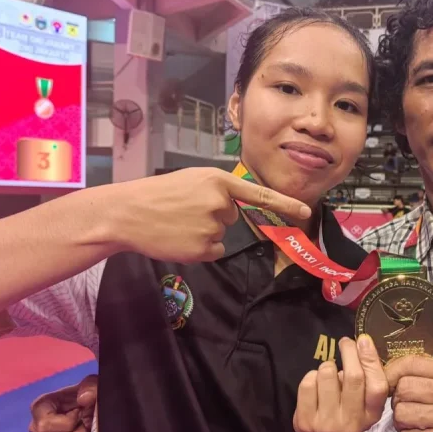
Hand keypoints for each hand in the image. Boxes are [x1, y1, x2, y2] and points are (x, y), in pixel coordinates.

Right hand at [29, 375, 96, 431]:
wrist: (91, 408)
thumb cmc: (87, 397)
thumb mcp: (92, 386)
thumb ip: (90, 386)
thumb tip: (83, 398)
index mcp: (40, 407)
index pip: (45, 424)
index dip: (68, 421)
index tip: (78, 413)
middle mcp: (36, 426)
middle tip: (84, 423)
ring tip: (84, 430)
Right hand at [108, 167, 311, 262]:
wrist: (127, 213)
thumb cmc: (158, 194)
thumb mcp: (191, 180)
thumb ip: (217, 190)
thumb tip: (233, 208)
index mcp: (217, 180)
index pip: (258, 194)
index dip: (284, 204)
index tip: (306, 212)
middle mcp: (219, 202)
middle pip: (232, 217)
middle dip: (213, 216)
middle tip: (183, 211)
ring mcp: (211, 225)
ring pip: (221, 234)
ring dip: (204, 232)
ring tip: (177, 223)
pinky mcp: (202, 247)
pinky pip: (213, 251)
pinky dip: (199, 248)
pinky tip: (179, 238)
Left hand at [294, 335, 388, 431]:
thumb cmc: (350, 414)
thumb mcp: (366, 404)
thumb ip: (368, 379)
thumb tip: (362, 343)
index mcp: (371, 415)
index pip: (377, 386)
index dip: (371, 359)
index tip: (364, 340)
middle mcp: (351, 422)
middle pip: (353, 377)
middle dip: (349, 352)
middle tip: (346, 343)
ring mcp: (327, 423)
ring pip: (327, 375)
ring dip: (328, 366)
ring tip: (329, 372)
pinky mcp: (305, 421)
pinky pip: (308, 383)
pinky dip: (312, 376)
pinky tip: (317, 383)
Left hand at [385, 355, 432, 431]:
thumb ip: (427, 376)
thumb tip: (387, 372)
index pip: (411, 363)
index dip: (391, 372)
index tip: (387, 383)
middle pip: (402, 389)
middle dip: (399, 402)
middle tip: (408, 409)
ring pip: (401, 415)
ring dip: (402, 424)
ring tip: (416, 424)